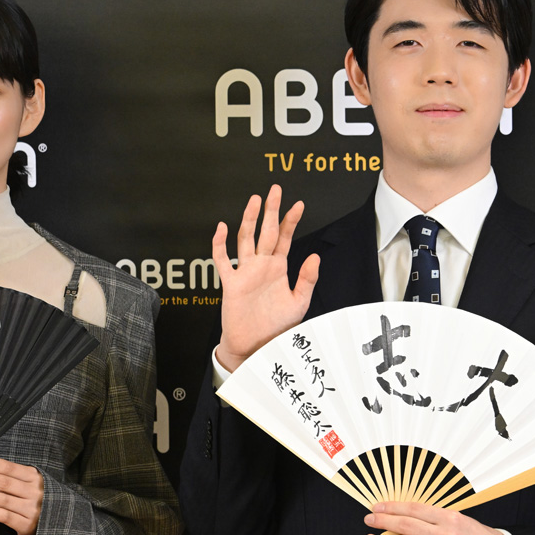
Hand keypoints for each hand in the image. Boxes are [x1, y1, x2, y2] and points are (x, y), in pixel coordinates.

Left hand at [0, 452, 44, 534]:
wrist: (56, 524)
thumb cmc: (36, 500)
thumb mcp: (28, 483)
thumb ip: (10, 476)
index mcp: (34, 476)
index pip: (6, 466)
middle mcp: (34, 491)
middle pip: (1, 482)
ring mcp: (31, 509)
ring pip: (0, 498)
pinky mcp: (27, 525)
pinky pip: (3, 515)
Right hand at [213, 185, 319, 371]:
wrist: (256, 345)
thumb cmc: (276, 327)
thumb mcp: (299, 302)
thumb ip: (307, 279)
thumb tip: (315, 257)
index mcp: (278, 268)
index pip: (285, 238)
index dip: (291, 221)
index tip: (298, 204)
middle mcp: (261, 266)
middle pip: (265, 231)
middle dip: (270, 211)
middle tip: (274, 190)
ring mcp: (245, 272)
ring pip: (245, 239)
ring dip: (249, 219)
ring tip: (254, 200)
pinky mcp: (231, 282)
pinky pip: (222, 259)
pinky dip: (219, 243)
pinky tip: (221, 227)